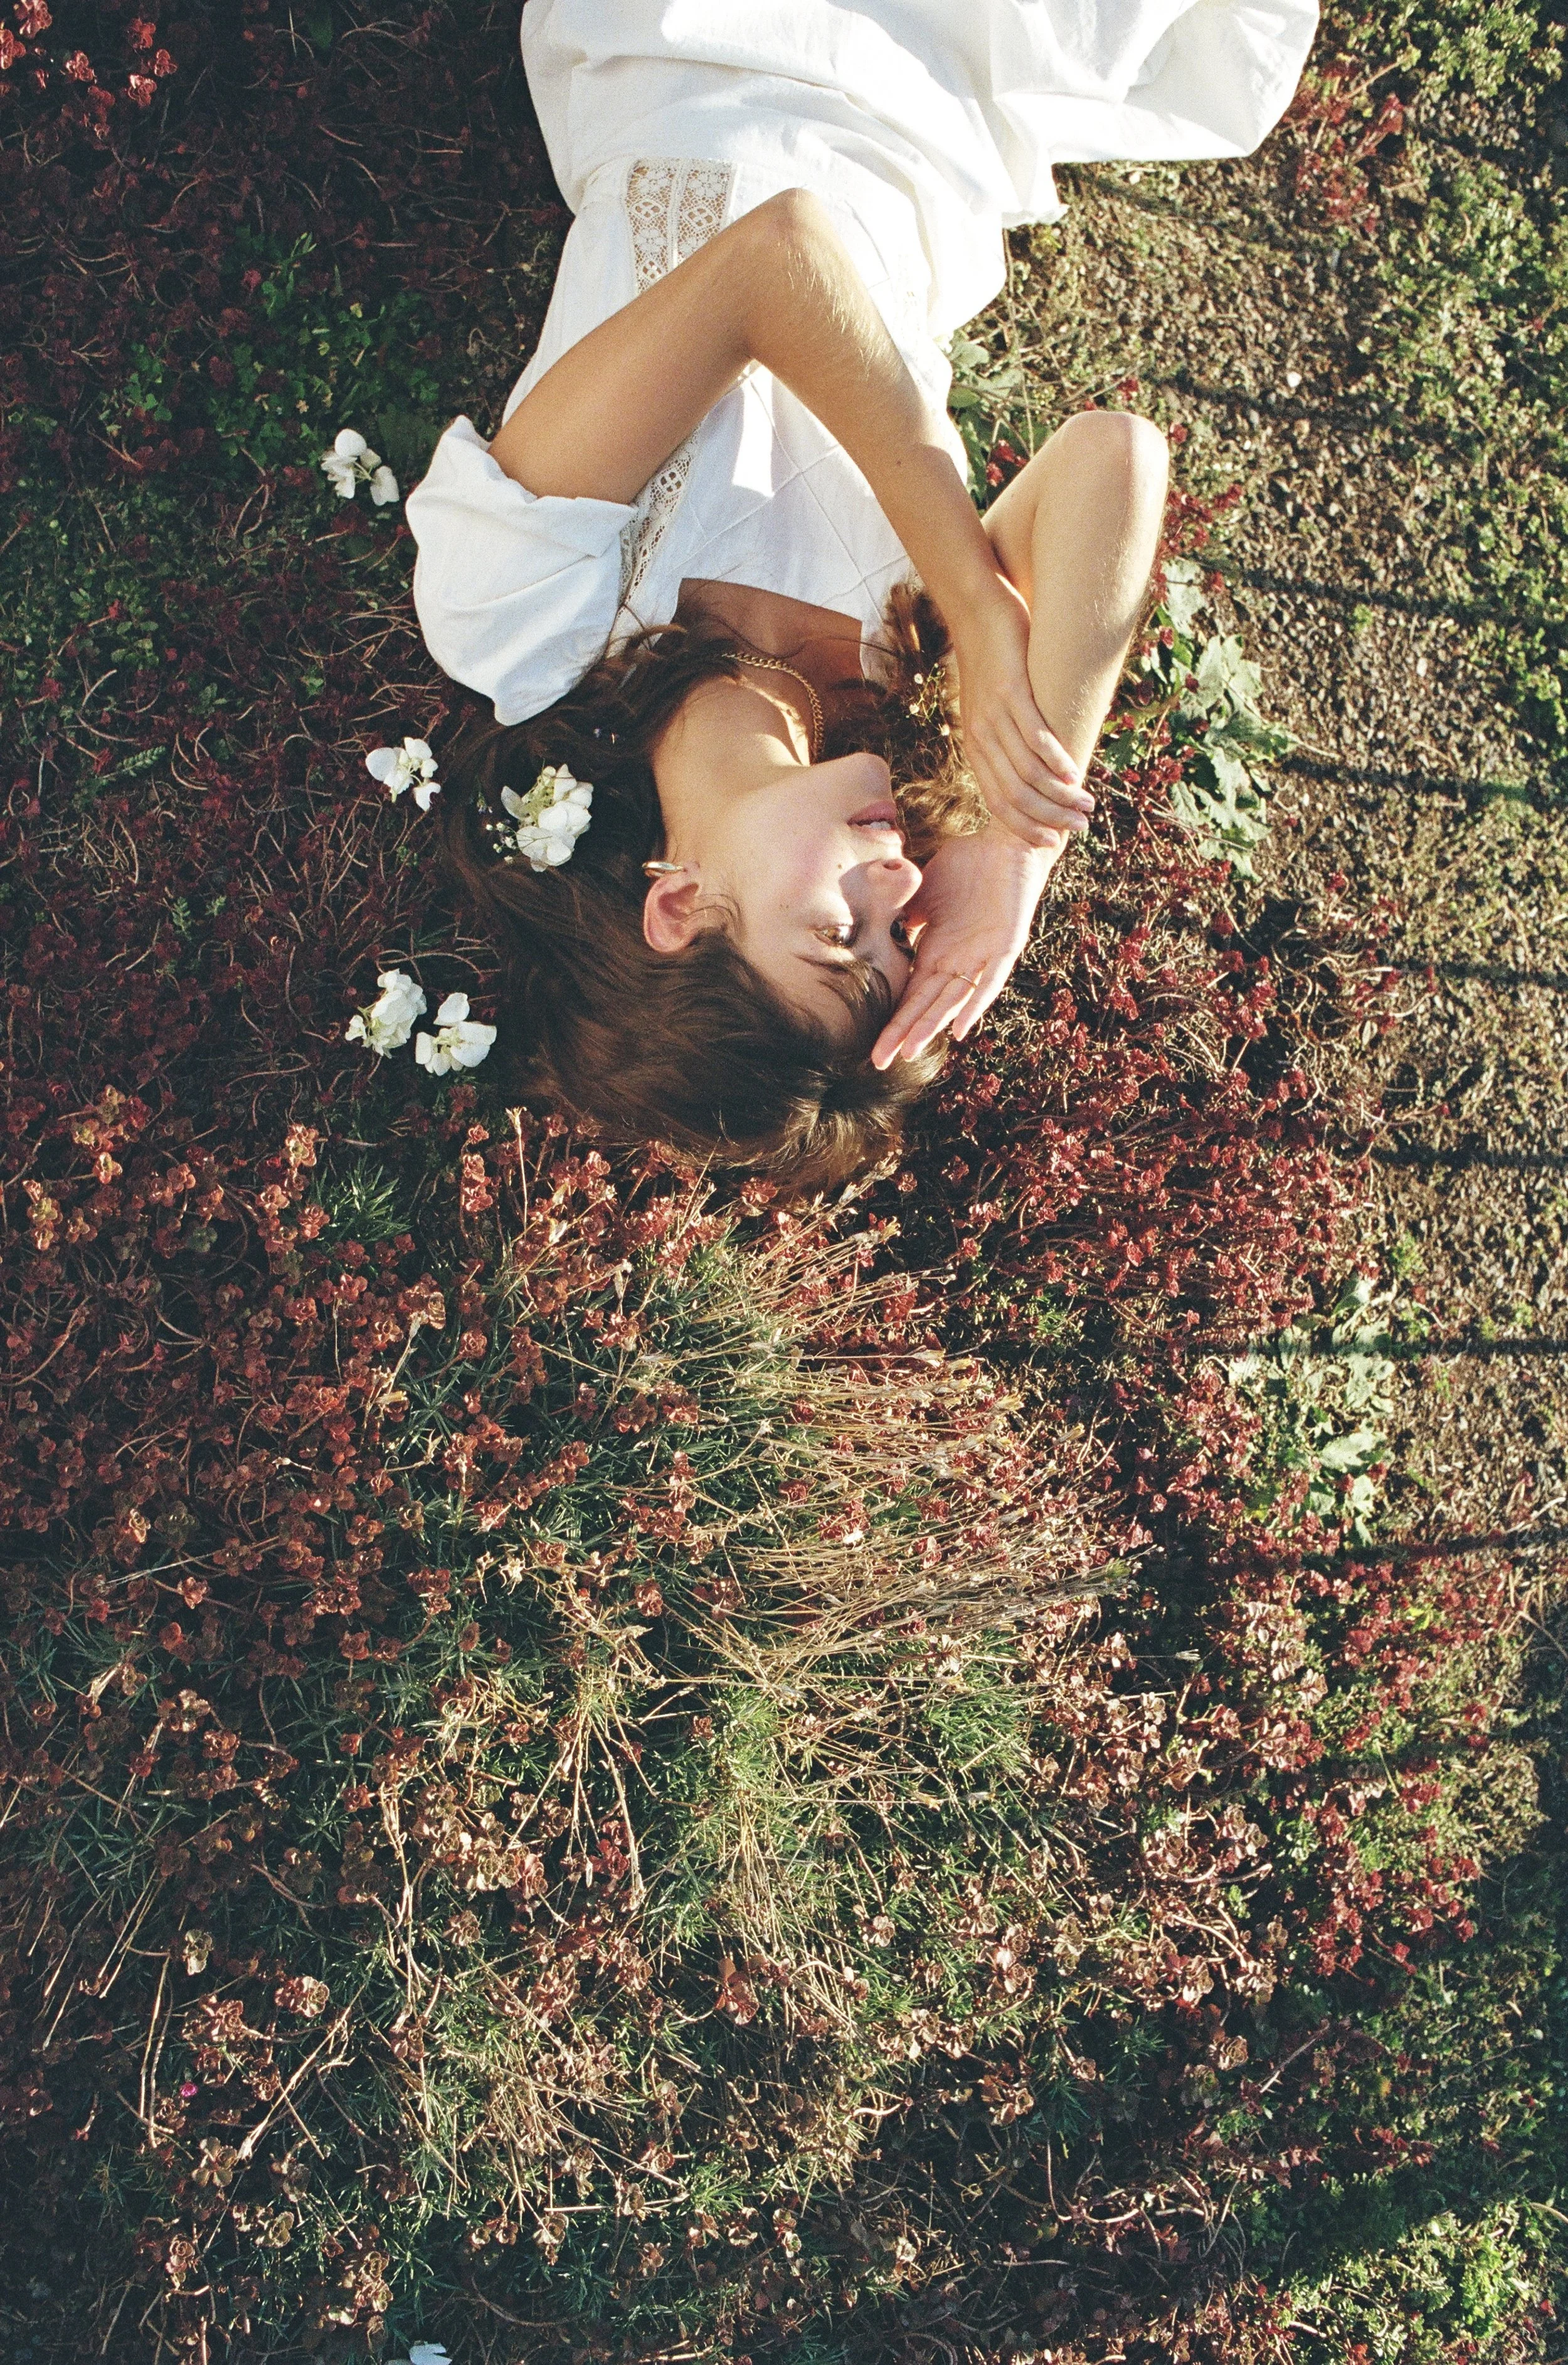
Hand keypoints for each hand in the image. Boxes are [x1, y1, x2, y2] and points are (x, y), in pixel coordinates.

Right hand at [871, 825, 1064, 1068]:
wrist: (1005, 839)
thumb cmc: (966, 864)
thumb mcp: (923, 892)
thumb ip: (904, 914)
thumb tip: (878, 928)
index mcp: (938, 951)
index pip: (911, 995)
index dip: (894, 1021)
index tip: (874, 1048)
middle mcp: (959, 960)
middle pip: (927, 1005)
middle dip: (904, 1033)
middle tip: (882, 1062)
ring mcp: (982, 955)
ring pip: (954, 999)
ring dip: (932, 1025)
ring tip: (911, 1051)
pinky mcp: (1006, 944)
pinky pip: (990, 980)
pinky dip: (975, 1003)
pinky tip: (960, 1028)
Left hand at [950, 578, 1093, 848]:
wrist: (977, 612)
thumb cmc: (992, 659)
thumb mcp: (993, 706)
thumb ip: (1008, 737)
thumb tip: (1037, 765)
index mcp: (976, 747)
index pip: (998, 803)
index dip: (1026, 827)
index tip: (1053, 842)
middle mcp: (980, 737)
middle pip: (1014, 795)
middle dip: (1049, 818)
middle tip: (1080, 826)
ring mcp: (993, 716)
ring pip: (1026, 771)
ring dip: (1059, 794)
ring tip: (1085, 803)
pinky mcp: (1009, 691)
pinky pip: (1033, 735)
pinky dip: (1055, 759)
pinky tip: (1073, 771)